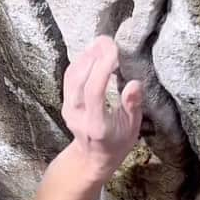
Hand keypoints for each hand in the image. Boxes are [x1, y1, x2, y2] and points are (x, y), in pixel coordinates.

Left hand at [61, 37, 143, 176]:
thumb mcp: (132, 129)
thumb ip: (132, 106)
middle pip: (79, 80)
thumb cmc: (117, 144)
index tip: (115, 51)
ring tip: (101, 42)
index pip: (94, 92)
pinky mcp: (65, 103)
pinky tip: (92, 52)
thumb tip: (134, 83)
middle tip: (109, 40)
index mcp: (97, 125)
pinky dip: (80, 62)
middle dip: (94, 56)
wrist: (92, 158)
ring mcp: (68, 110)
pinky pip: (69, 78)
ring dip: (85, 56)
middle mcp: (78, 116)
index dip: (103, 68)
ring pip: (72, 76)